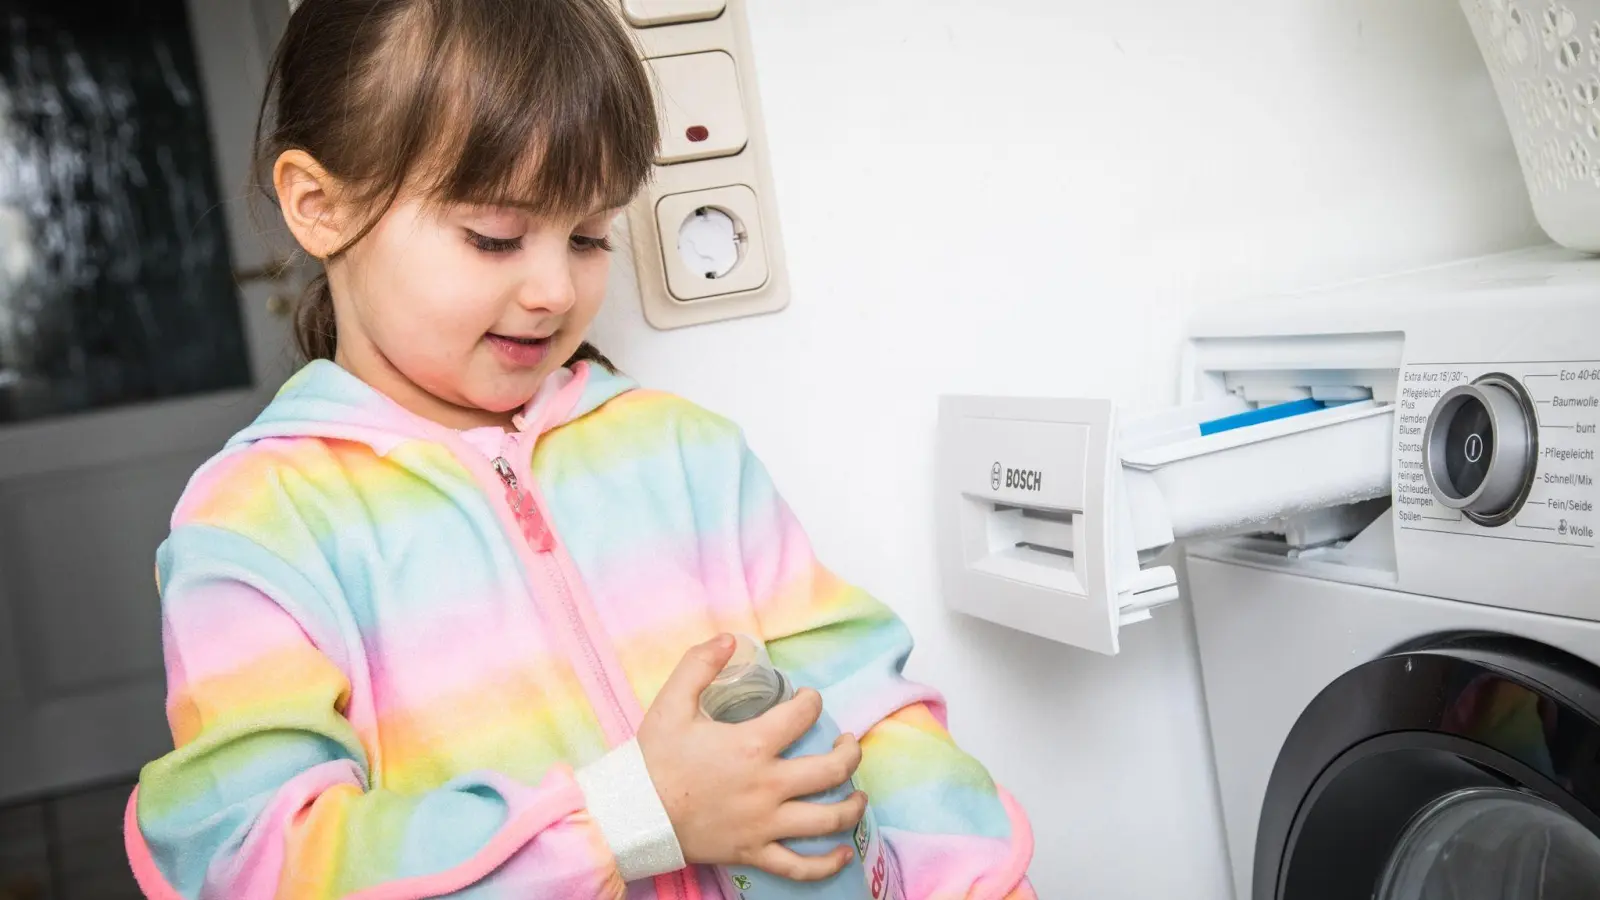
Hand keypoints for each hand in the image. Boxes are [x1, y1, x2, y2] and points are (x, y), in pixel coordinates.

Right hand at [637, 634, 867, 880]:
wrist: (634, 815)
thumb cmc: (654, 760)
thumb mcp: (671, 703)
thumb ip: (699, 664)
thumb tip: (729, 639)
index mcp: (751, 745)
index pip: (802, 716)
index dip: (812, 702)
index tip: (809, 700)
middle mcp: (768, 786)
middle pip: (831, 770)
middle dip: (850, 754)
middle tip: (848, 744)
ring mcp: (764, 824)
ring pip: (827, 819)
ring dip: (852, 805)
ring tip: (858, 795)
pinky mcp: (754, 853)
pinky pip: (800, 866)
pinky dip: (827, 863)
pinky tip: (843, 852)